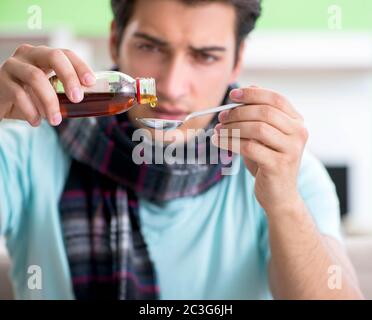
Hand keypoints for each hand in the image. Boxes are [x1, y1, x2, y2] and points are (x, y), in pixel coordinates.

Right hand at [0, 44, 95, 126]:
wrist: (0, 103)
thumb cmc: (29, 97)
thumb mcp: (49, 91)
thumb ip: (67, 93)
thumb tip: (97, 102)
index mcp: (44, 56)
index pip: (65, 54)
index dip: (80, 66)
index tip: (90, 82)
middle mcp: (28, 54)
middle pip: (53, 56)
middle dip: (69, 77)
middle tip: (77, 99)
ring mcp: (13, 66)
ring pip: (36, 77)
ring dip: (50, 102)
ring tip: (56, 121)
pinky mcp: (0, 81)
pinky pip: (18, 94)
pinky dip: (31, 111)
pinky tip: (37, 122)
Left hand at [212, 87, 308, 214]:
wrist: (279, 195)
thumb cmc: (268, 162)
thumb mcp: (264, 136)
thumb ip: (259, 114)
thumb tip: (248, 88)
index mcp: (296, 122)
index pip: (276, 99)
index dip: (253, 94)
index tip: (233, 95)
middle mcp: (298, 133)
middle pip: (265, 112)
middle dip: (238, 112)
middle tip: (221, 117)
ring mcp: (291, 150)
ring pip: (257, 128)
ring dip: (233, 127)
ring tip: (218, 130)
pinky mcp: (278, 165)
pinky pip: (249, 147)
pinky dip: (230, 142)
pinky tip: (218, 142)